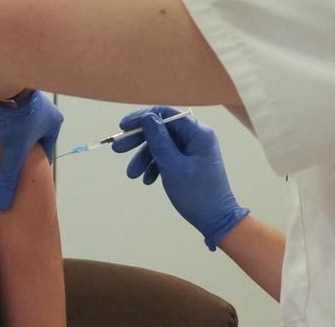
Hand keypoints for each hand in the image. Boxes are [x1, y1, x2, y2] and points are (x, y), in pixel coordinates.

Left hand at [0, 91, 62, 210]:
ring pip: (25, 121)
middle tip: (15, 158)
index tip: (29, 171)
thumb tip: (4, 203)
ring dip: (16, 131)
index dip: (38, 162)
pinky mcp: (17, 90)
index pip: (47, 148)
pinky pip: (14, 110)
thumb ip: (8, 176)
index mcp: (54, 122)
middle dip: (27, 147)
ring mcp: (32, 97)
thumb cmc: (17, 115)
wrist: (4, 81)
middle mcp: (47, 109)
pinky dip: (8, 118)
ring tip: (4, 143)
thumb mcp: (14, 150)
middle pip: (36, 135)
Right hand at [113, 106, 248, 249]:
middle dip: (139, 140)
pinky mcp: (189, 162)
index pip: (165, 114)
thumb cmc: (197, 194)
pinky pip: (168, 157)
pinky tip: (148, 180)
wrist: (216, 220)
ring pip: (162, 145)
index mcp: (198, 133)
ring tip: (132, 175)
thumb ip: (159, 140)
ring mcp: (193, 149)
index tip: (123, 127)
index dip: (142, 117)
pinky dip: (155, 166)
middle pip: (161, 129)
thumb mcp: (173, 167)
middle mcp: (196, 137)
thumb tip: (147, 117)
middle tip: (118, 150)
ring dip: (145, 158)